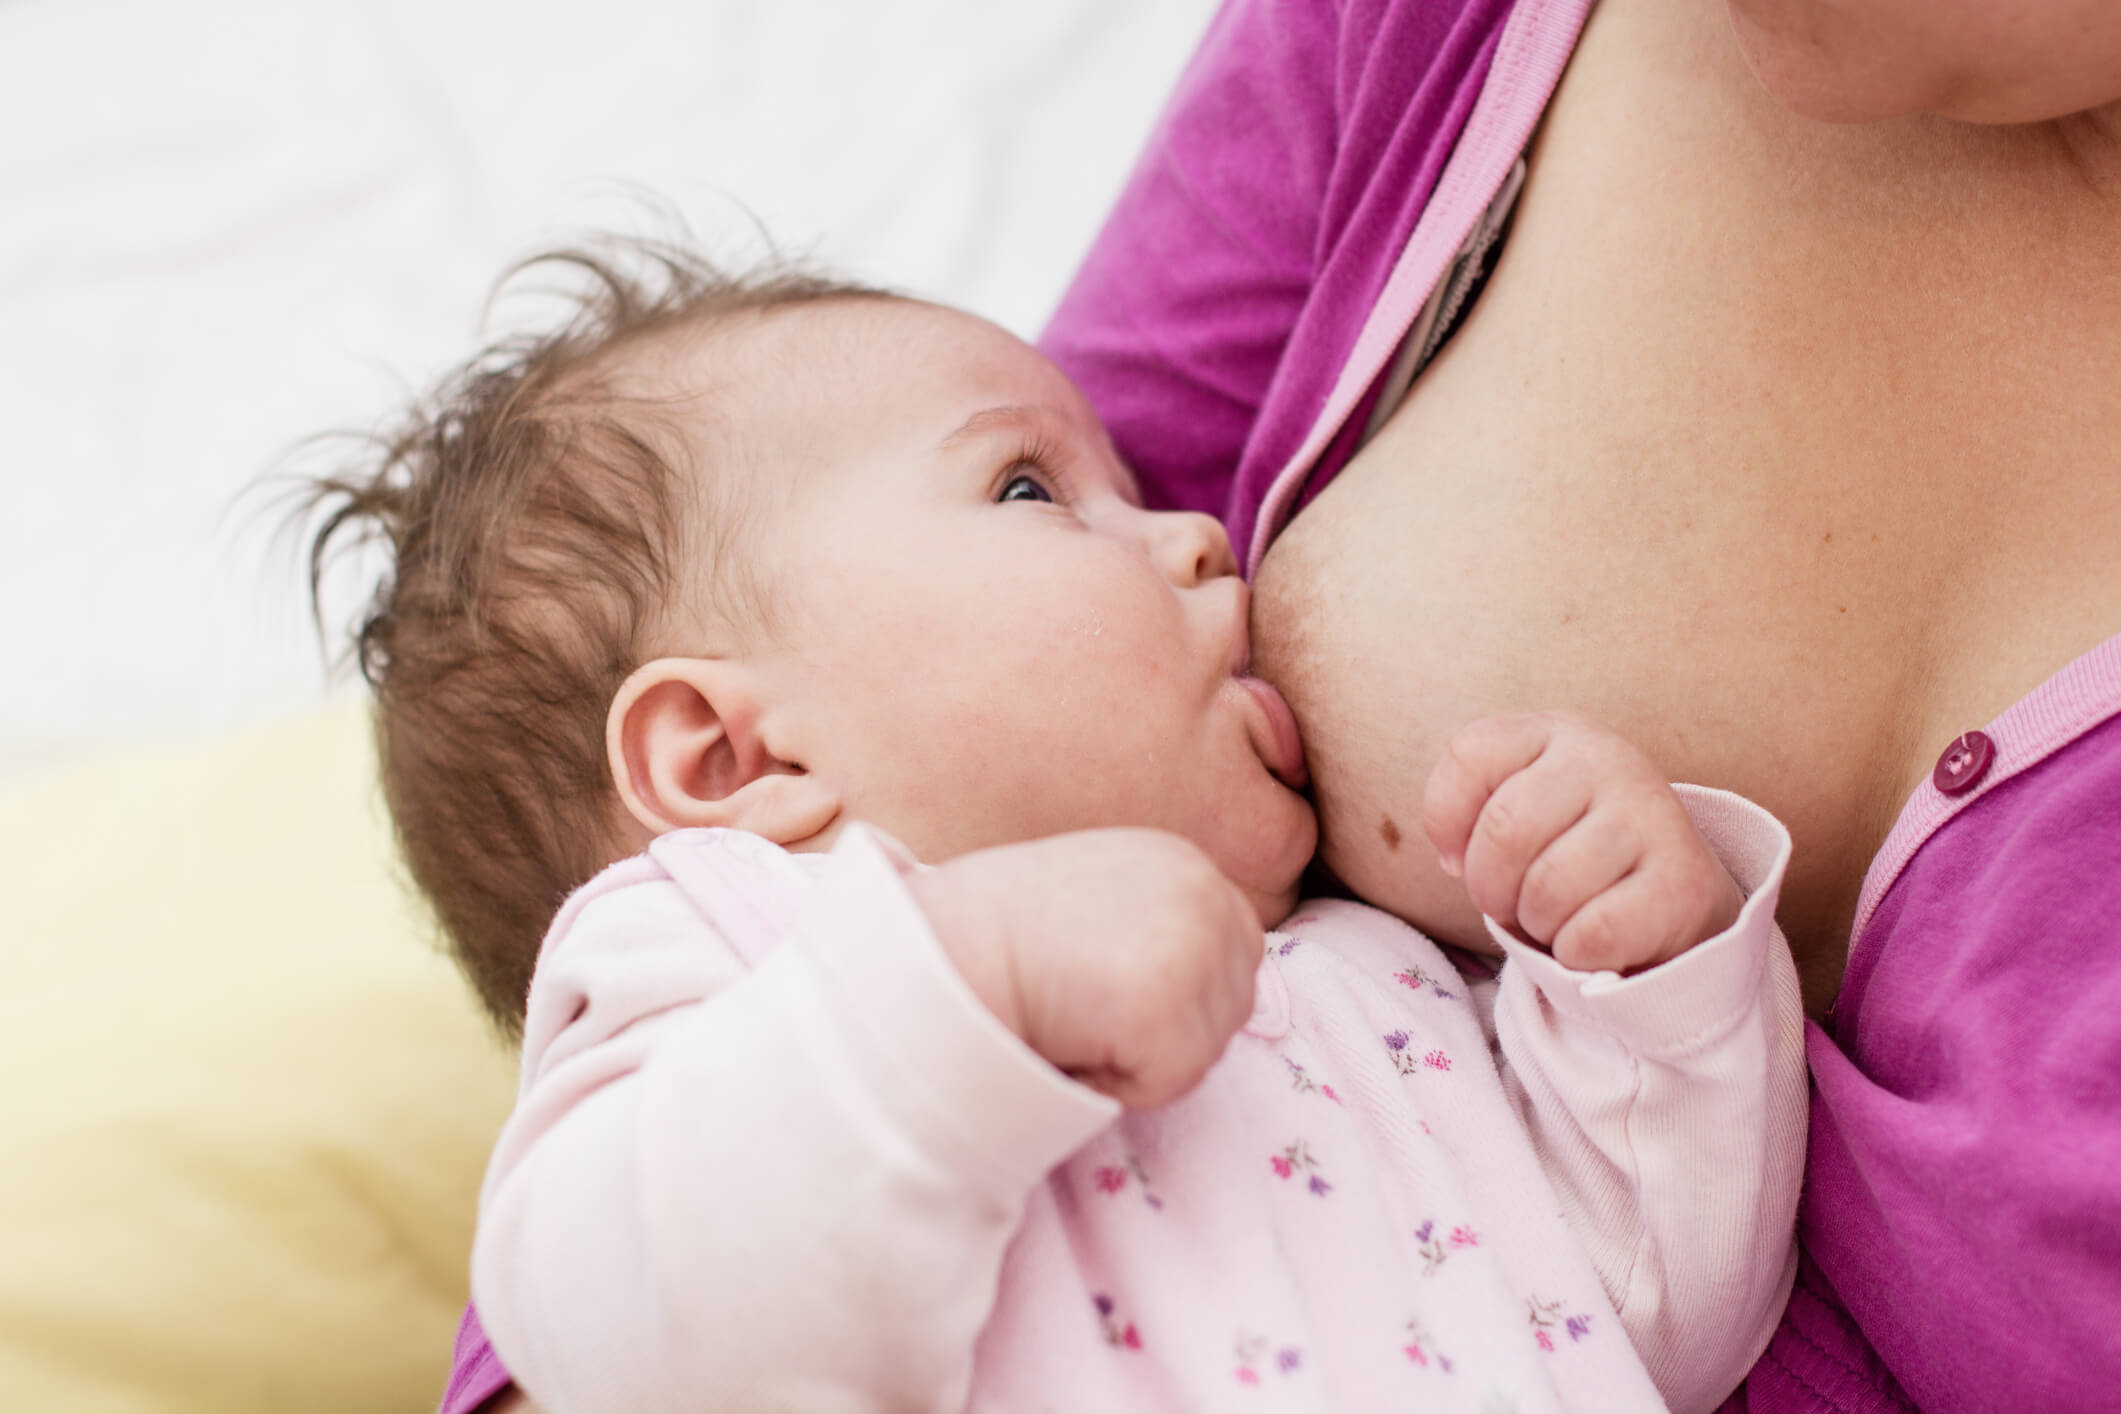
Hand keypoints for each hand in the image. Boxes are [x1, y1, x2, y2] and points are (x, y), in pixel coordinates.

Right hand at [907, 829, 1262, 1108]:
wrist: (940, 949)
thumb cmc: (993, 933)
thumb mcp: (1094, 898)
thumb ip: (1150, 921)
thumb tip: (1187, 978)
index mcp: (1183, 862)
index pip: (1235, 949)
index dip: (1179, 989)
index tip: (1110, 992)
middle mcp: (1203, 893)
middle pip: (1232, 1004)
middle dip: (1168, 1028)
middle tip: (1084, 1008)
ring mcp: (1192, 949)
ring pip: (1203, 1050)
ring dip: (1139, 1058)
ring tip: (1071, 1017)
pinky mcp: (1167, 1009)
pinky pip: (1166, 1084)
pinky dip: (1116, 1085)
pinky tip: (1066, 1041)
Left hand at [1421, 712, 1742, 972]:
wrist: (1671, 895)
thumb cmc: (1569, 852)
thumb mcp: (1516, 809)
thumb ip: (1466, 811)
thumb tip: (1455, 860)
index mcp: (1557, 733)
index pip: (1469, 756)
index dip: (1447, 822)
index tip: (1462, 853)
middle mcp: (1608, 760)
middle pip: (1503, 830)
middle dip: (1490, 887)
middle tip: (1511, 901)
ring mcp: (1651, 816)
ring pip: (1546, 889)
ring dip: (1536, 923)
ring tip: (1558, 916)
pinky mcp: (1683, 882)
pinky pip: (1590, 934)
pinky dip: (1574, 953)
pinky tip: (1592, 939)